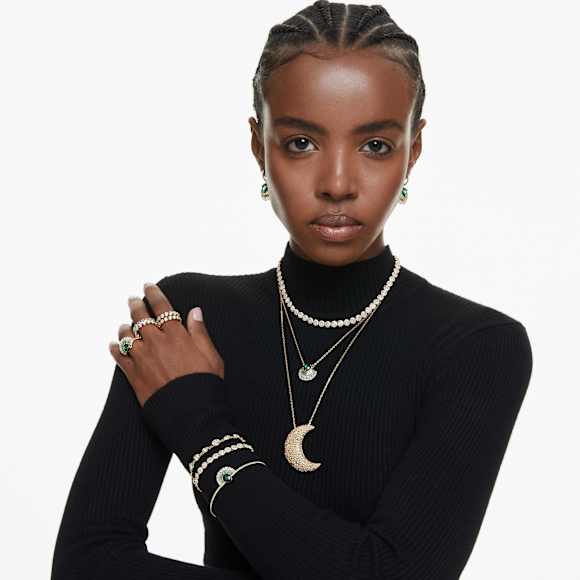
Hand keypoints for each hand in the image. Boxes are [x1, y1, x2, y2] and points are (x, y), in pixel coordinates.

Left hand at [109, 282, 224, 406]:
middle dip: (136, 305)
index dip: (154, 294)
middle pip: (140, 317)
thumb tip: (195, 312)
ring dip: (125, 327)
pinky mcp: (134, 375)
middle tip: (133, 299)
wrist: (191, 413)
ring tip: (125, 325)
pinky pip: (119, 357)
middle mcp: (156, 343)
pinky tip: (114, 345)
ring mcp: (143, 359)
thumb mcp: (211, 356)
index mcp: (177, 335)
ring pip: (127, 335)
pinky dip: (116, 349)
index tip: (149, 287)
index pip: (162, 307)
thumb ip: (200, 332)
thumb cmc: (205, 385)